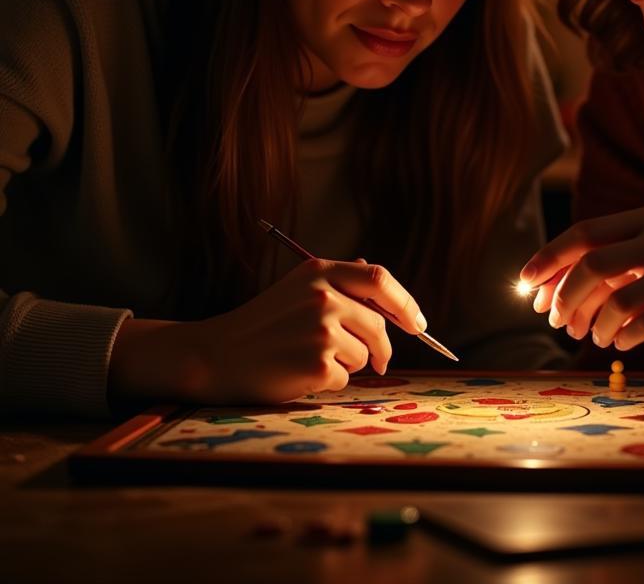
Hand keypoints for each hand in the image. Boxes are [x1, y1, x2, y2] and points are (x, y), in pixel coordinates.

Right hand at [110, 259, 425, 404]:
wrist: (216, 355)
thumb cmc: (262, 324)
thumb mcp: (297, 288)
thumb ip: (338, 283)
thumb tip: (377, 277)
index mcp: (320, 271)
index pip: (380, 279)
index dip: (405, 303)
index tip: (418, 324)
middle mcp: (324, 295)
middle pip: (379, 324)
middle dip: (382, 347)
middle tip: (379, 362)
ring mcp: (321, 329)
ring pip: (365, 354)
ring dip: (349, 364)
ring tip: (310, 359)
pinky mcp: (317, 363)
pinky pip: (346, 378)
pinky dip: (330, 382)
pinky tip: (300, 374)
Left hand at [519, 206, 643, 365]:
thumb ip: (616, 263)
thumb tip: (553, 291)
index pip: (583, 233)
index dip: (549, 258)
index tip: (525, 284)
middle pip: (593, 263)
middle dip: (566, 296)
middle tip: (557, 322)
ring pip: (619, 298)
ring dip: (596, 323)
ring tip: (595, 338)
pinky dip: (626, 337)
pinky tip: (622, 344)